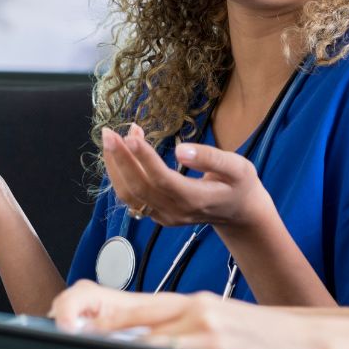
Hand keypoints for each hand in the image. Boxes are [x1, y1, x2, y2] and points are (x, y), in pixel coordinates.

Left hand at [51, 280, 329, 348]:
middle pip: (118, 317)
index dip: (80, 308)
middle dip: (83, 331)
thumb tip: (131, 348)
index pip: (120, 298)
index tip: (58, 320)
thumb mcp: (219, 326)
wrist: (320, 347)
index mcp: (187, 303)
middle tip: (57, 341)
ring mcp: (203, 332)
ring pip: (137, 343)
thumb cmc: (268, 344)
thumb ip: (175, 332)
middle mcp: (190, 310)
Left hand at [102, 123, 272, 228]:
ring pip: (130, 195)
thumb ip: (211, 159)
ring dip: (116, 167)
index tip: (131, 135)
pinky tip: (120, 152)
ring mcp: (164, 216)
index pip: (163, 180)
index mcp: (196, 199)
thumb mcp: (238, 167)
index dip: (145, 158)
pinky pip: (131, 197)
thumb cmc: (240, 185)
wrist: (239, 212)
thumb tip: (182, 150)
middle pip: (139, 188)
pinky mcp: (157, 214)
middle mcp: (175, 211)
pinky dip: (120, 175)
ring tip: (112, 138)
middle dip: (121, 159)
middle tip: (109, 132)